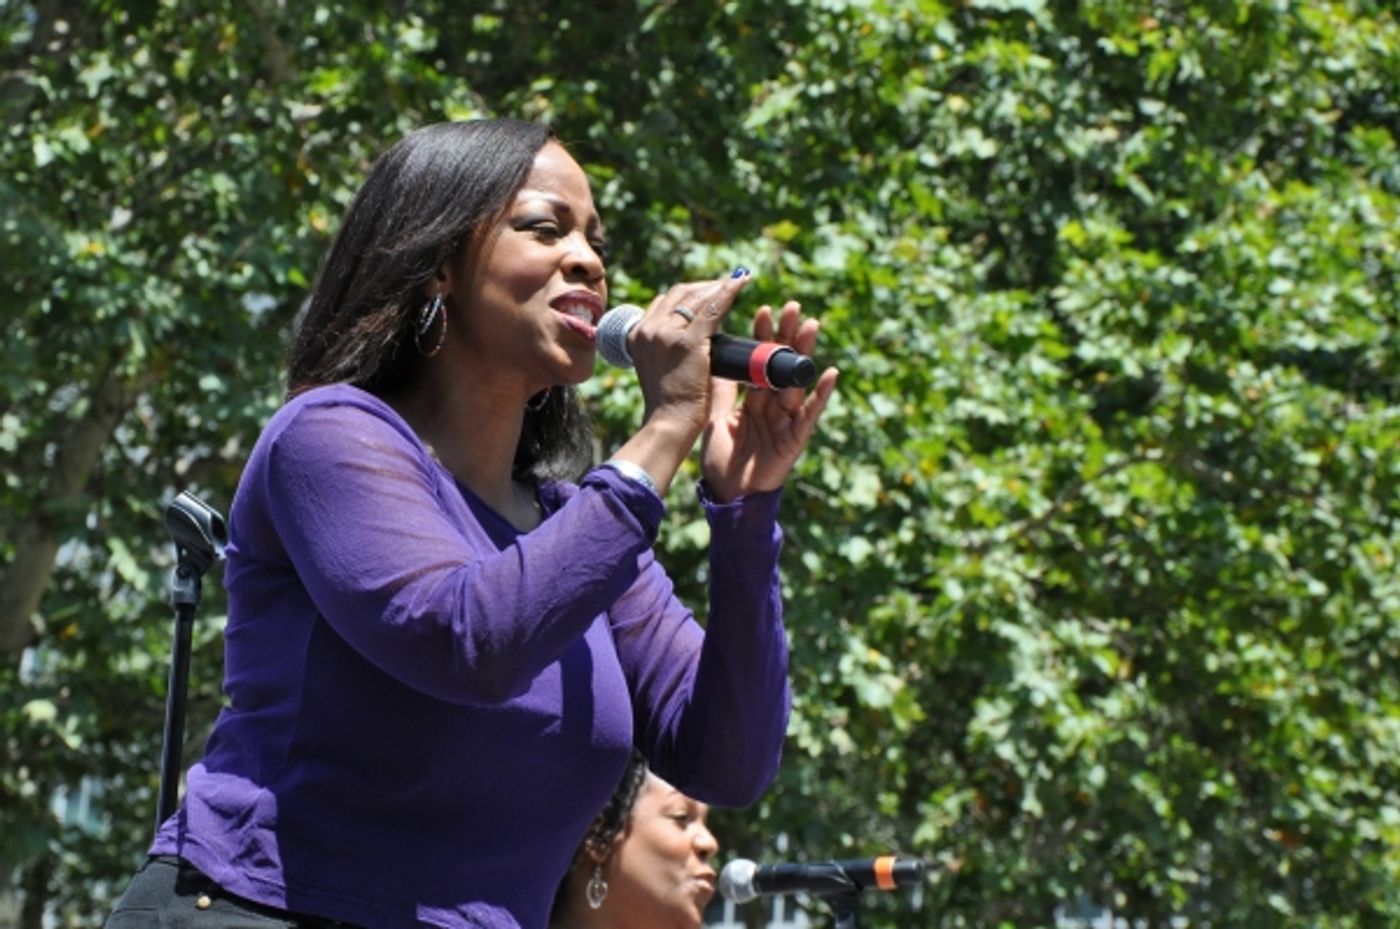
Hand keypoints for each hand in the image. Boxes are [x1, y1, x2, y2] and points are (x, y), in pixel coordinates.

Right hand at [627, 273, 750, 439]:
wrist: (668, 423)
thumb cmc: (670, 404)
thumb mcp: (658, 368)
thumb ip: (667, 349)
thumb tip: (692, 339)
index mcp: (637, 334)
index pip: (664, 302)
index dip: (688, 294)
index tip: (706, 293)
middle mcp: (648, 329)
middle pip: (678, 293)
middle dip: (704, 286)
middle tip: (725, 285)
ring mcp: (666, 333)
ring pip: (696, 297)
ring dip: (718, 287)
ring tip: (738, 282)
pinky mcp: (688, 341)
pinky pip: (713, 308)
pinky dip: (729, 292)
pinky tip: (741, 283)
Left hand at [700, 300, 838, 501]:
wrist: (726, 492)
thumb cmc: (721, 458)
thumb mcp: (715, 416)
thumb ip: (721, 390)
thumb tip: (714, 358)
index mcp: (753, 398)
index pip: (760, 361)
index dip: (763, 337)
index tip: (765, 310)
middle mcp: (772, 405)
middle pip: (782, 365)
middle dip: (788, 336)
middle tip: (793, 307)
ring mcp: (786, 420)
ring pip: (797, 381)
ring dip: (804, 354)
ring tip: (811, 326)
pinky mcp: (796, 437)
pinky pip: (810, 413)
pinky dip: (821, 394)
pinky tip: (829, 372)